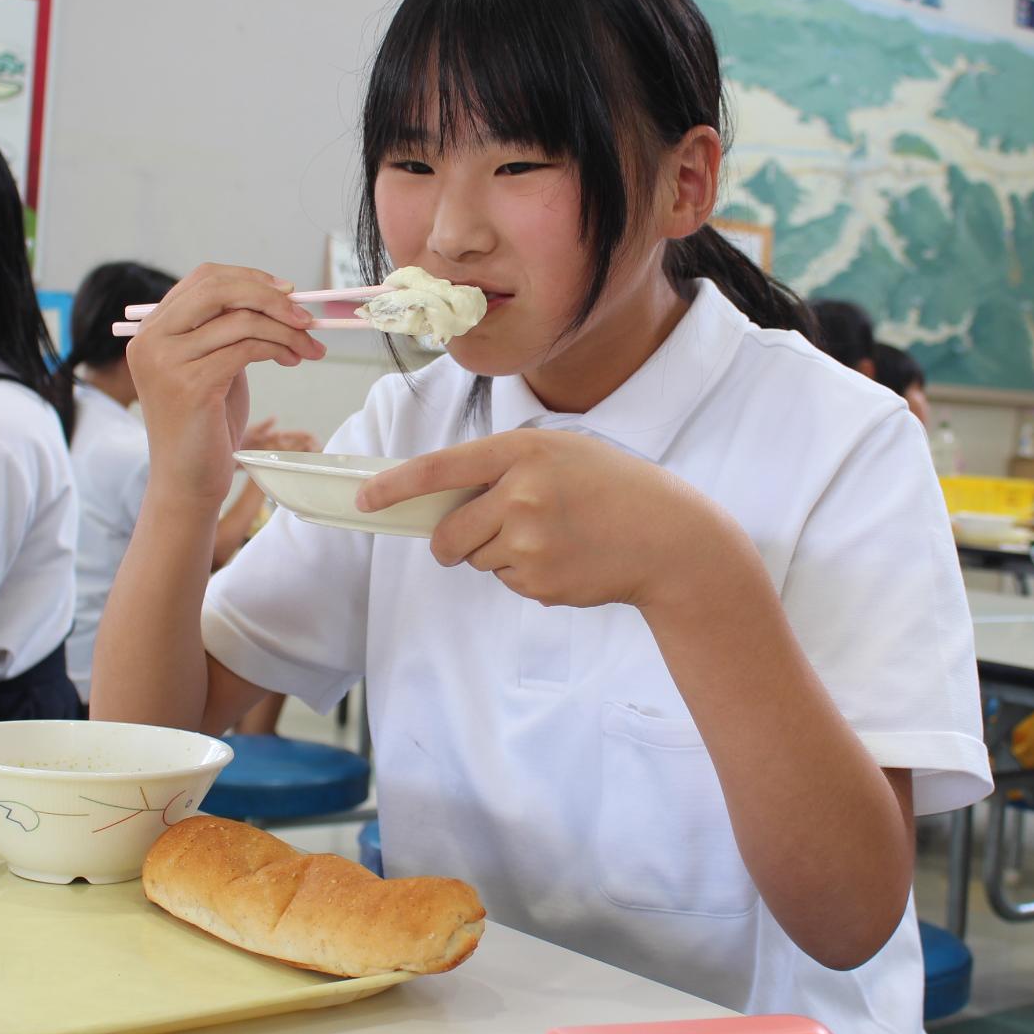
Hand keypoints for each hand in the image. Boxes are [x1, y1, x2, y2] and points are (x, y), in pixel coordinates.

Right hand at [126, 265, 326, 506]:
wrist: (188, 481)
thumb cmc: (205, 426)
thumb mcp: (212, 365)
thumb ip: (226, 331)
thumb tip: (277, 297)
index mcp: (152, 330)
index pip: (203, 279)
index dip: (250, 279)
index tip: (288, 292)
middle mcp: (151, 340)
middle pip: (218, 288)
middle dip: (271, 297)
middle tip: (306, 315)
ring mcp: (166, 361)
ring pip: (240, 320)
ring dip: (286, 330)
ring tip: (309, 347)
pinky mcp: (190, 384)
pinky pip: (247, 348)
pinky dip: (278, 348)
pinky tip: (293, 360)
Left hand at [355, 429, 740, 611]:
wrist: (669, 538)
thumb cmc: (612, 487)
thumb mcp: (562, 451)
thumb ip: (506, 465)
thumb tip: (445, 499)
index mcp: (523, 452)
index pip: (440, 469)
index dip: (395, 485)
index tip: (364, 498)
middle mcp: (521, 495)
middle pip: (448, 534)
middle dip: (451, 542)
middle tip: (479, 535)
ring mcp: (530, 542)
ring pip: (477, 559)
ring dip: (497, 553)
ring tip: (550, 537)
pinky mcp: (539, 582)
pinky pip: (506, 581)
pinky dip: (524, 574)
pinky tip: (564, 558)